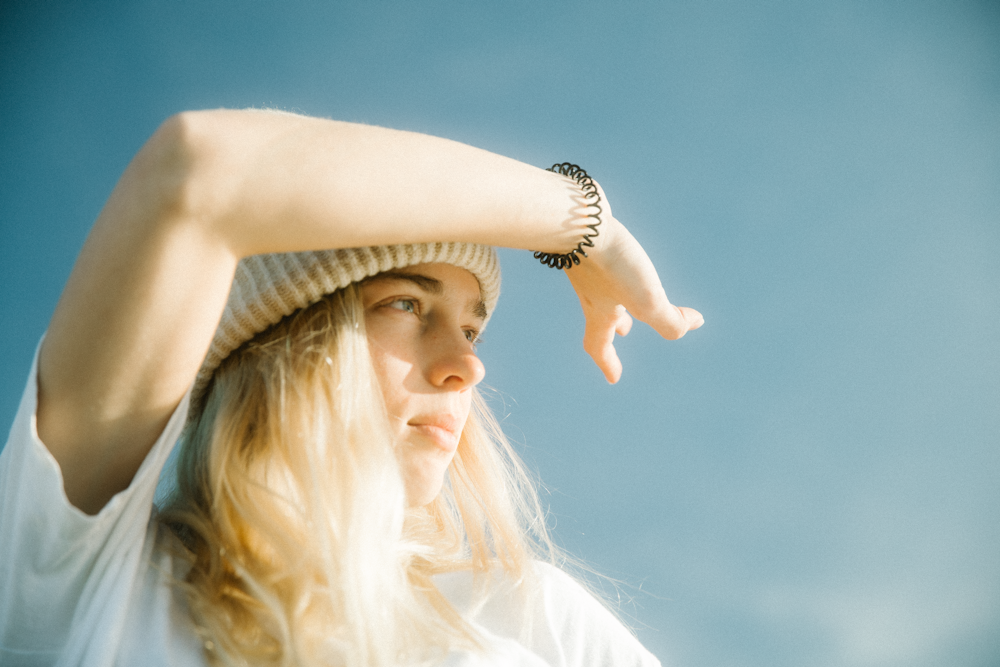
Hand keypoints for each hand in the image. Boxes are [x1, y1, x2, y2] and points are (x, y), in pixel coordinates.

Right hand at [563, 201, 702, 383]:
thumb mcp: (647, 300)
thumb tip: (692, 324)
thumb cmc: (610, 265)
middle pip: (601, 317)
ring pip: (603, 290)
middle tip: (624, 332)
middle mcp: (591, 293)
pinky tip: (621, 255)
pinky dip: (614, 269)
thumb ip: (670, 321)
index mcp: (599, 313)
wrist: (577, 219)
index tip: (614, 379)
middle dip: (615, 327)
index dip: (609, 364)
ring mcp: (589, 267)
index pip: (600, 347)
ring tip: (625, 296)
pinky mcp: (593, 243)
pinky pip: (605, 263)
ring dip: (616, 298)